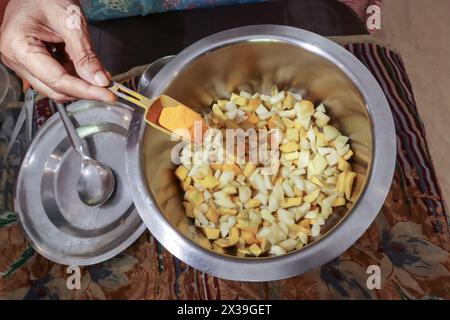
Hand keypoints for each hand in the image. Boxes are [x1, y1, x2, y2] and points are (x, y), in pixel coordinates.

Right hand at [0, 0, 115, 101]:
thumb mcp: (71, 22)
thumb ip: (85, 55)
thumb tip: (100, 81)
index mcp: (18, 46)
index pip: (57, 80)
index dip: (85, 90)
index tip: (108, 95)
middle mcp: (16, 58)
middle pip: (55, 89)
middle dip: (84, 90)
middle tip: (108, 88)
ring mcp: (23, 62)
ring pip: (56, 86)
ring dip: (80, 84)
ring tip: (98, 73)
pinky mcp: (33, 62)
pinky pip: (56, 77)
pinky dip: (74, 76)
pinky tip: (86, 68)